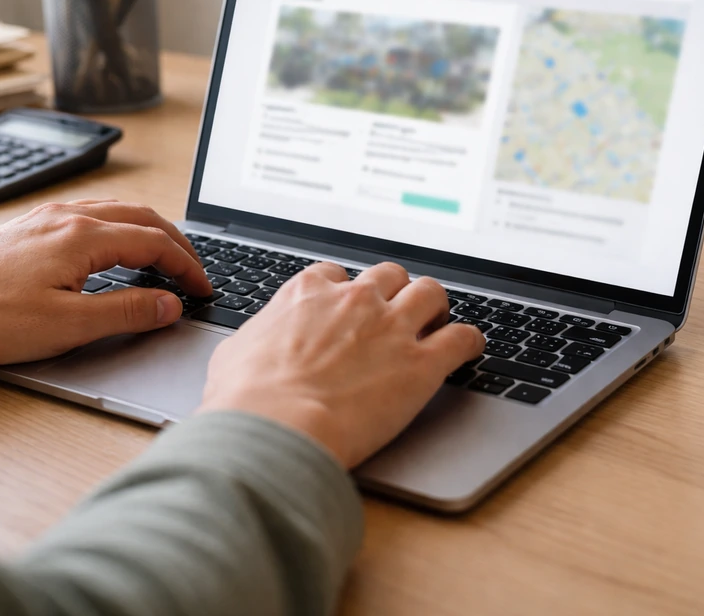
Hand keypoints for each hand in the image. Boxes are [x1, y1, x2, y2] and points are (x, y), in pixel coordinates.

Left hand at [0, 201, 211, 364]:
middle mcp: (67, 216)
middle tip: (195, 270)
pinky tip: (114, 246)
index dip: (187, 266)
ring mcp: (46, 217)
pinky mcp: (30, 226)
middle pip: (142, 217)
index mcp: (82, 237)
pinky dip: (120, 227)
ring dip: (149, 231)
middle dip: (176, 243)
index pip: (155, 242)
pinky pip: (91, 214)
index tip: (203, 288)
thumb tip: (169, 304)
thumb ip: (125, 312)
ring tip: (165, 256)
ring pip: (116, 211)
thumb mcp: (66, 325)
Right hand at [199, 262, 484, 467]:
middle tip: (395, 315)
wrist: (275, 428)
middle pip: (390, 275)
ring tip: (435, 325)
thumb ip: (256, 338)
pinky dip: (468, 341)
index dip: (346, 293)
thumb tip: (251, 347)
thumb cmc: (246, 398)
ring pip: (431, 292)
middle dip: (394, 293)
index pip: (338, 276)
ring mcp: (391, 328)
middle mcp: (355, 300)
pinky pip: (462, 337)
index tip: (348, 310)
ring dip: (434, 307)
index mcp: (309, 292)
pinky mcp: (421, 365)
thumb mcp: (235, 352)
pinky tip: (467, 350)